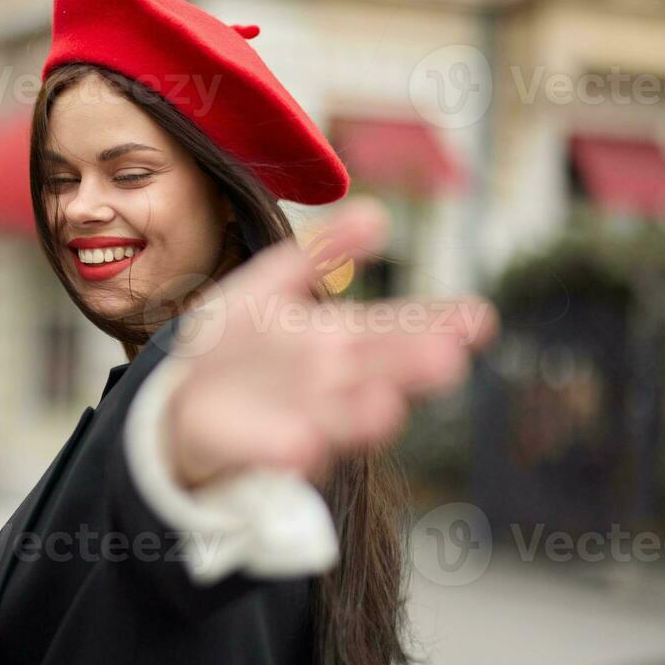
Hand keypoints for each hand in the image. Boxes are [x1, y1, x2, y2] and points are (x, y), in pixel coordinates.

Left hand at [165, 197, 498, 489]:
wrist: (184, 397)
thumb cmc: (242, 342)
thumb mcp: (274, 285)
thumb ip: (323, 253)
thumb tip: (378, 214)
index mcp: (342, 340)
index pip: (400, 328)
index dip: (440, 324)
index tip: (480, 320)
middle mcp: (333, 380)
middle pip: (379, 370)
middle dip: (410, 366)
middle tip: (446, 360)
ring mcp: (301, 416)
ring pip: (340, 416)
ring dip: (363, 415)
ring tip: (385, 406)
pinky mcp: (259, 447)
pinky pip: (278, 449)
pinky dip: (292, 448)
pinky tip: (305, 446)